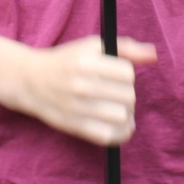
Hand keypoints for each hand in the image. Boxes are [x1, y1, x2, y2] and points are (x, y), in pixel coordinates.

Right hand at [14, 35, 156, 145]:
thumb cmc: (66, 61)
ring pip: (122, 117)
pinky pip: (109, 136)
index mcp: (87, 62)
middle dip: (127, 94)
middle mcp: (82, 85)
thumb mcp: (92, 46)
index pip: (128, 73)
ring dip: (126, 114)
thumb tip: (153, 54)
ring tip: (119, 108)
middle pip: (128, 96)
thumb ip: (125, 48)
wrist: (31, 80)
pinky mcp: (75, 126)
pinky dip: (120, 133)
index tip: (117, 75)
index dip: (127, 74)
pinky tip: (119, 125)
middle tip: (117, 93)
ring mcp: (78, 108)